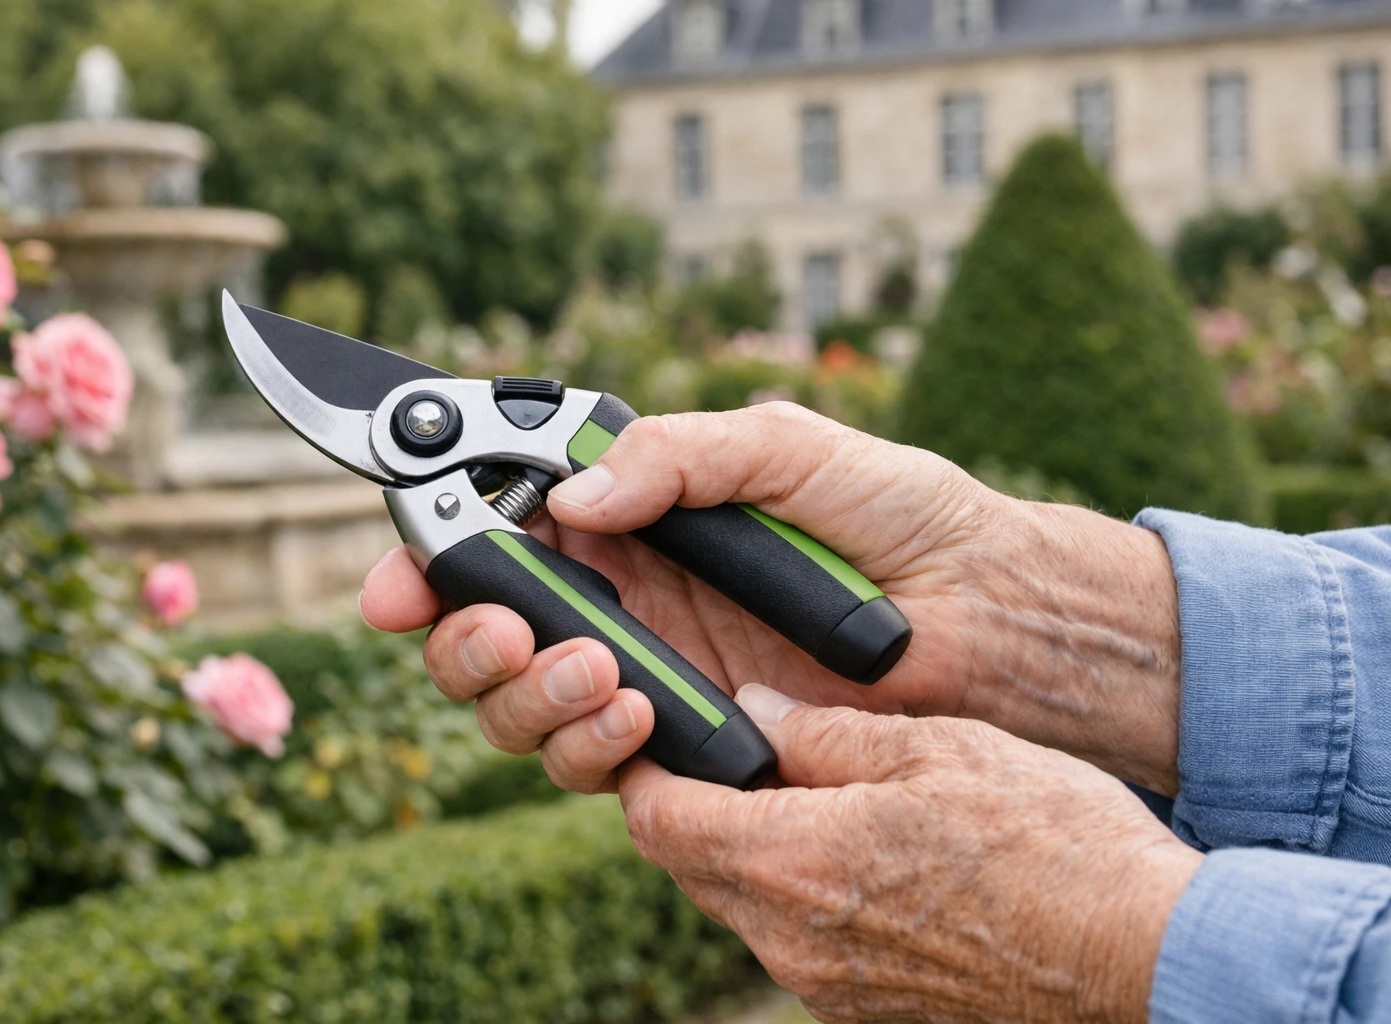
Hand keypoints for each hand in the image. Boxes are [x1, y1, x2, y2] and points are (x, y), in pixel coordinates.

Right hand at [362, 403, 1182, 793]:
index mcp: (633, 521)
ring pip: (517, 705)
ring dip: (517, 693)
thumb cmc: (909, 517)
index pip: (498, 537)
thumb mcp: (789, 449)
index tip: (396, 578)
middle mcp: (625, 600)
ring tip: (582, 665)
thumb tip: (574, 498)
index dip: (430, 558)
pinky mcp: (689, 748)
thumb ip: (679, 456)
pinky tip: (628, 711)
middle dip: (458, 638)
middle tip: (495, 624)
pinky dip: (581, 742)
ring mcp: (651, 676)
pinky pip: (591, 763)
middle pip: (482, 632)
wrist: (998, 613)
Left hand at [620, 685, 1202, 1023]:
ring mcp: (828, 986)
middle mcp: (791, 940)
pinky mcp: (865, 1009)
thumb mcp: (937, 749)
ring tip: (816, 797)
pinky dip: (801, 894)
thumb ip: (826, 733)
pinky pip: (797, 942)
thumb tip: (755, 710)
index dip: (648, 769)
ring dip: (753, 850)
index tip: (665, 731)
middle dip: (697, 806)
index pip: (659, 819)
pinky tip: (864, 857)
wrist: (1144, 957)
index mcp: (792, 862)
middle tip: (743, 751)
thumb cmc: (1052, 842)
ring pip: (743, 905)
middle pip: (691, 865)